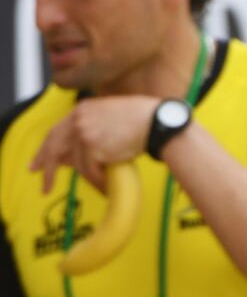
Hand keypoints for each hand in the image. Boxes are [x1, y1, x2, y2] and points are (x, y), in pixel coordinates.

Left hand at [29, 96, 159, 192]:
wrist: (158, 121)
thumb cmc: (143, 122)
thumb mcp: (111, 120)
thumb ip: (91, 131)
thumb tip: (72, 156)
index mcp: (82, 109)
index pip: (56, 132)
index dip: (45, 149)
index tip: (38, 163)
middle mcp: (78, 118)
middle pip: (53, 146)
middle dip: (46, 167)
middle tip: (45, 186)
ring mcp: (83, 130)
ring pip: (76, 162)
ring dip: (89, 178)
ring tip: (101, 187)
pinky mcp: (91, 145)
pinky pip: (89, 170)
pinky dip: (98, 181)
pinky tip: (106, 186)